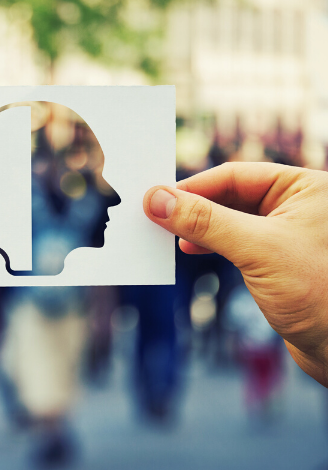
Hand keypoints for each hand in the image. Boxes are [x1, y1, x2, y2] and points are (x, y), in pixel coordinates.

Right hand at [143, 162, 327, 387]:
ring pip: (230, 220)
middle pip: (230, 195)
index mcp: (305, 187)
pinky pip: (235, 242)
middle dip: (194, 208)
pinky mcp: (278, 260)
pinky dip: (211, 245)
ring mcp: (287, 233)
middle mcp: (298, 205)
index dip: (193, 187)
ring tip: (171, 237)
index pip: (235, 175)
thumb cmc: (321, 294)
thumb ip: (205, 221)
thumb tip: (157, 200)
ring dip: (199, 227)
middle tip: (157, 217)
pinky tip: (192, 250)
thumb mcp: (257, 249)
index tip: (157, 199)